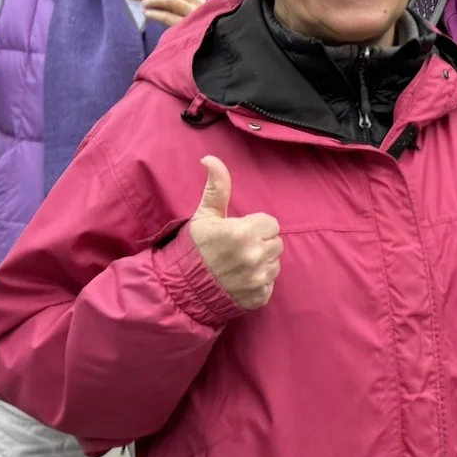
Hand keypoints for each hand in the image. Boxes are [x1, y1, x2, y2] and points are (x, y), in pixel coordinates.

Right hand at [186, 156, 281, 310]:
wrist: (180, 288)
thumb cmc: (192, 249)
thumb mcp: (203, 215)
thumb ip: (217, 187)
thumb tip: (211, 159)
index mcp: (244, 232)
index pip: (271, 224)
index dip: (256, 226)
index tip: (240, 232)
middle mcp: (255, 255)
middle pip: (276, 243)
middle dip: (261, 243)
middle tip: (238, 249)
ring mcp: (258, 278)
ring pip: (275, 264)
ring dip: (262, 263)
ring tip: (237, 265)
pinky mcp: (259, 297)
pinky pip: (269, 284)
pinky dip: (258, 282)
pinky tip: (239, 280)